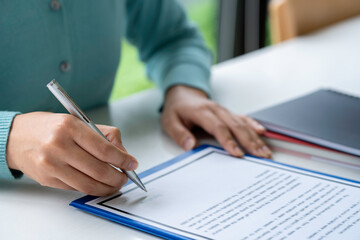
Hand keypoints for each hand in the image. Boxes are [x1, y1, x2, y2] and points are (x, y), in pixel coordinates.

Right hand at [6, 112, 137, 195]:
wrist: (16, 137)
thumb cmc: (51, 128)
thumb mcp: (78, 121)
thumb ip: (104, 136)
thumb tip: (123, 155)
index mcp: (70, 127)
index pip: (104, 149)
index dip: (122, 160)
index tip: (132, 164)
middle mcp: (59, 146)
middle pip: (98, 170)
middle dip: (118, 177)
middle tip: (125, 177)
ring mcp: (51, 165)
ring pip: (88, 184)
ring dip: (107, 188)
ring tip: (115, 184)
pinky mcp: (47, 179)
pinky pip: (75, 188)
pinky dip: (91, 188)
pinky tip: (98, 185)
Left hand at [161, 85, 271, 157]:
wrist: (182, 94)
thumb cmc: (176, 110)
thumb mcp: (169, 122)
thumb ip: (179, 134)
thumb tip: (190, 146)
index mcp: (202, 112)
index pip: (218, 127)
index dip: (228, 140)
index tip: (237, 153)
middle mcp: (216, 110)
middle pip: (235, 126)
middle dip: (249, 141)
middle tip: (260, 155)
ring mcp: (224, 111)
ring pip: (242, 123)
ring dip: (255, 137)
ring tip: (265, 151)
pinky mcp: (227, 113)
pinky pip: (243, 118)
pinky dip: (253, 125)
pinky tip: (262, 132)